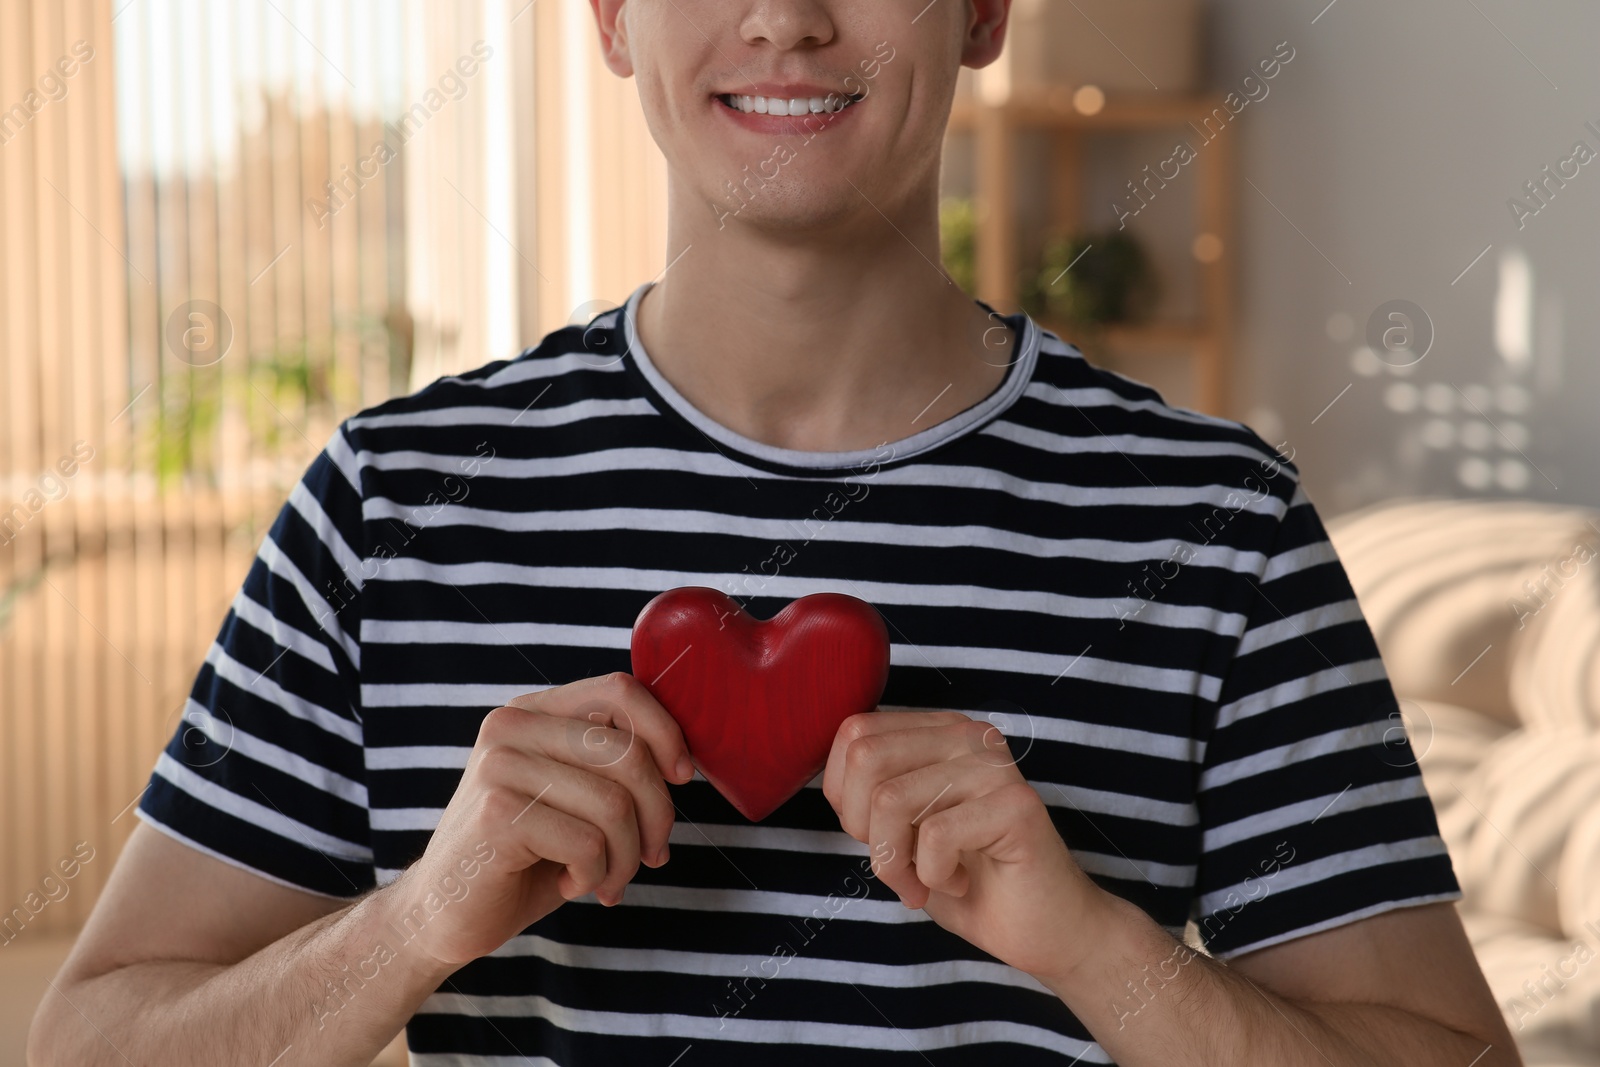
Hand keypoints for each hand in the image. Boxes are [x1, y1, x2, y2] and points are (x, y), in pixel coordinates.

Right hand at [394, 672, 693, 971]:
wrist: (441, 915)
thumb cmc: (524, 857)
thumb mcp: (573, 797)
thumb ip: (613, 766)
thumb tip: (684, 762)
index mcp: (534, 711)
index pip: (620, 691)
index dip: (666, 731)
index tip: (681, 777)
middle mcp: (511, 727)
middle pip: (629, 754)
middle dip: (657, 816)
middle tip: (650, 856)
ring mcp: (499, 767)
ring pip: (615, 804)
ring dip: (626, 857)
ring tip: (606, 879)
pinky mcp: (496, 815)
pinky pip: (588, 843)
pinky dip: (594, 876)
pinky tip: (569, 883)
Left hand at [821, 708, 1109, 984]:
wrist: (1044, 930)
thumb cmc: (970, 881)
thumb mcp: (902, 829)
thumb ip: (870, 790)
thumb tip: (830, 773)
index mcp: (940, 731)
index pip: (854, 734)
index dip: (846, 798)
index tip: (879, 838)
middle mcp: (969, 734)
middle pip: (866, 758)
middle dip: (866, 828)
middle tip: (901, 864)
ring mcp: (995, 765)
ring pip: (891, 798)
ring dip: (896, 861)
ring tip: (928, 880)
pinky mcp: (1017, 804)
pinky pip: (935, 835)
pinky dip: (932, 876)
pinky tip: (960, 882)